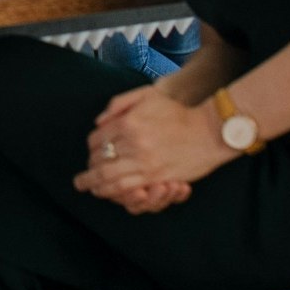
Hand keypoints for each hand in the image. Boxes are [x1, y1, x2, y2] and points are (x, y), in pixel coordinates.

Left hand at [72, 84, 229, 210]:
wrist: (209, 130)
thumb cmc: (177, 111)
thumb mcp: (146, 95)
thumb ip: (119, 104)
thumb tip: (99, 122)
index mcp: (128, 123)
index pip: (97, 140)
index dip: (91, 147)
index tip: (91, 152)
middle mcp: (133, 143)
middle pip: (100, 162)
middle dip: (88, 172)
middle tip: (80, 180)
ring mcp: (145, 162)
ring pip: (111, 179)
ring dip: (97, 186)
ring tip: (89, 189)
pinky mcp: (157, 177)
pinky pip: (130, 189)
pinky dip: (115, 193)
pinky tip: (109, 193)